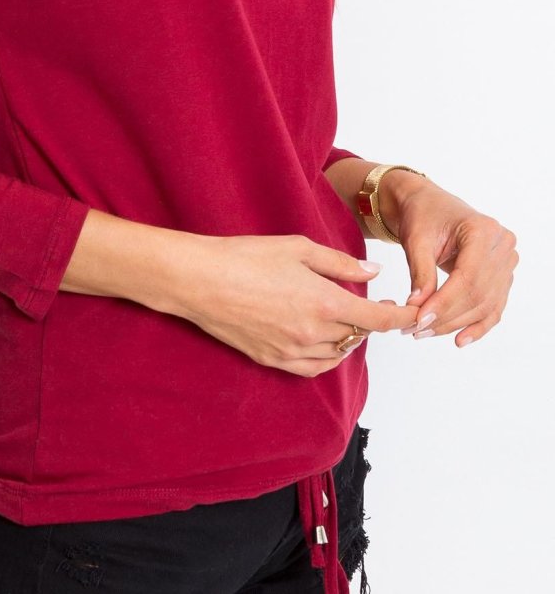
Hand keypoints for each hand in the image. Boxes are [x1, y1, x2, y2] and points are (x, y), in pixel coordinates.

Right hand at [165, 233, 419, 376]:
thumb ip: (340, 263)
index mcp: (324, 302)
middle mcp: (313, 333)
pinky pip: (314, 367)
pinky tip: (325, 341)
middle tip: (377, 305)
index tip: (415, 313)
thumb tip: (373, 271)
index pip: (378, 318)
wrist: (200, 280)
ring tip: (347, 318)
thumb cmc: (245, 256)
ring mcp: (292, 351)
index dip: (402, 317)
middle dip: (373, 321)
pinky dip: (328, 356)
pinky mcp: (273, 360)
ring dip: (349, 338)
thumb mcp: (297, 247)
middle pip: (359, 335)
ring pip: (338, 353)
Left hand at [382, 175, 518, 347]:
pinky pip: (493, 306)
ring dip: (457, 324)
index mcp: (482, 230)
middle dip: (447, 317)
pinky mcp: (502, 275)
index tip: (420, 320)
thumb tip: (418, 308)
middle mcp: (501, 245)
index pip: (468, 277)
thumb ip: (420, 273)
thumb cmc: (422, 215)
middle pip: (478, 294)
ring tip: (426, 333)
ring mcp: (506, 261)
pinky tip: (460, 339)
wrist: (428, 204)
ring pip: (486, 304)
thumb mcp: (416, 240)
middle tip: (417, 330)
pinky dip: (477, 325)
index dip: (445, 302)